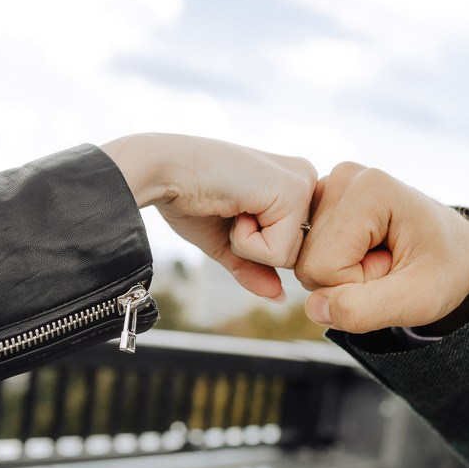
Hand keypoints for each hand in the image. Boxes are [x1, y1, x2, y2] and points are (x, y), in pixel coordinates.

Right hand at [101, 133, 316, 300]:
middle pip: (295, 254)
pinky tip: (234, 207)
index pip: (291, 246)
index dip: (255, 247)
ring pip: (289, 257)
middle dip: (255, 248)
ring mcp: (302, 183)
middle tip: (230, 211)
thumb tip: (279, 297)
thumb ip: (255, 268)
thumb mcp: (227, 241)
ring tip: (231, 208)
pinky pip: (277, 252)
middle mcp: (304, 178)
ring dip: (248, 244)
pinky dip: (245, 242)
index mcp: (292, 184)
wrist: (163, 170)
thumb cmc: (189, 197)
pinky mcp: (293, 192)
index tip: (231, 212)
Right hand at [294, 162, 468, 333]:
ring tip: (381, 257)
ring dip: (341, 272)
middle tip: (389, 263)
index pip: (323, 267)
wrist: (458, 250)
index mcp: (369, 190)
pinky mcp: (322, 199)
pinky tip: (364, 251)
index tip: (394, 267)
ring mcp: (330, 186)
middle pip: (308, 261)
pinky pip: (306, 251)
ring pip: (304, 258)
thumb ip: (365, 310)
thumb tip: (313, 308)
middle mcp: (344, 178)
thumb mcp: (418, 301)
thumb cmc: (445, 270)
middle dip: (348, 278)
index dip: (357, 284)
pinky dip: (333, 263)